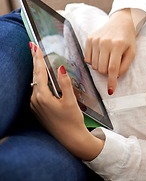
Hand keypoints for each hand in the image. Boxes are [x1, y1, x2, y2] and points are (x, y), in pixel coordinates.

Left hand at [30, 42, 103, 160]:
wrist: (70, 139)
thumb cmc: (72, 121)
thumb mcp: (71, 100)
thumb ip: (65, 83)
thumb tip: (60, 68)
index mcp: (42, 97)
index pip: (39, 73)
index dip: (37, 59)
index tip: (35, 47)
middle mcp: (35, 100)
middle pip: (35, 76)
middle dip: (35, 61)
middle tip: (33, 47)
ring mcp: (35, 105)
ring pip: (35, 83)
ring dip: (37, 71)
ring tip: (38, 58)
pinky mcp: (38, 109)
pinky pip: (37, 91)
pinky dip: (39, 81)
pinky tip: (43, 77)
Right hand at [84, 8, 144, 94]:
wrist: (121, 22)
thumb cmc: (128, 39)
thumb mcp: (132, 52)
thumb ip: (125, 66)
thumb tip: (116, 77)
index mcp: (118, 45)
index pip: (113, 68)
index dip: (111, 81)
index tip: (110, 91)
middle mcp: (105, 42)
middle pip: (102, 68)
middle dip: (107, 72)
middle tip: (113, 65)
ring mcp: (96, 40)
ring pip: (94, 65)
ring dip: (101, 67)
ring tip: (108, 58)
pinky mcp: (89, 39)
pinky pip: (87, 59)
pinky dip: (93, 61)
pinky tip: (100, 55)